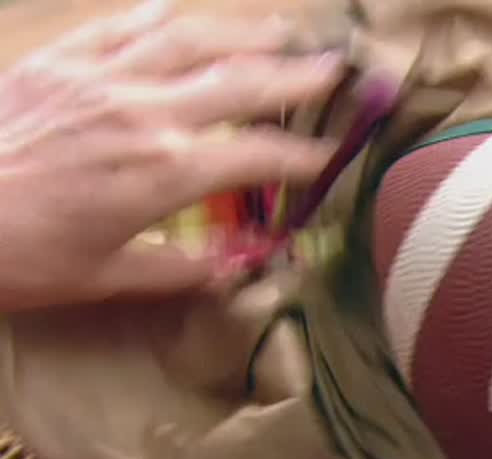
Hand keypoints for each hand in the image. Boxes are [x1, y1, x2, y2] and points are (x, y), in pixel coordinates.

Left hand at [0, 0, 341, 311]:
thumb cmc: (21, 257)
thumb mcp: (110, 277)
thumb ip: (185, 267)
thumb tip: (242, 265)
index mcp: (165, 171)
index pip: (260, 156)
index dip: (306, 157)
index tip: (333, 158)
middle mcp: (146, 112)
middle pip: (243, 81)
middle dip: (299, 75)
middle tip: (338, 68)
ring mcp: (102, 77)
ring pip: (192, 38)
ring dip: (246, 33)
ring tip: (283, 30)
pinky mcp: (61, 60)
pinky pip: (127, 25)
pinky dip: (167, 18)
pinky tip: (188, 17)